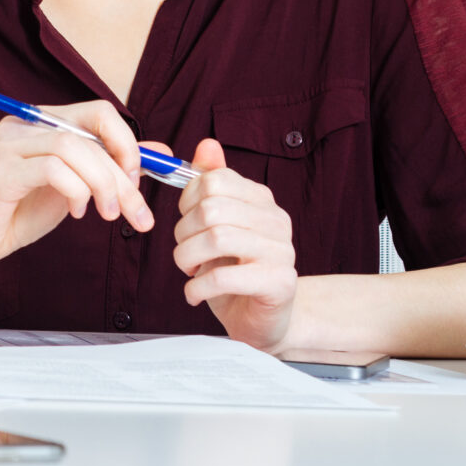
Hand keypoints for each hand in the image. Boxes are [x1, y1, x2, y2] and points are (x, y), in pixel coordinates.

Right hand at [0, 101, 154, 272]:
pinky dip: (75, 191)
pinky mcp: (1, 171)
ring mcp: (9, 145)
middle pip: (91, 134)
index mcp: (42, 123)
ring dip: (103, 185)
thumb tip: (160, 152)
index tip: (137, 179)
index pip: (98, 112)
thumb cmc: (17, 212)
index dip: (127, 142)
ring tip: (107, 215)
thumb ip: (110, 167)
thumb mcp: (75, 188)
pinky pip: (52, 169)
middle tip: (138, 212)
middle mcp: (23, 125)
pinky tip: (76, 212)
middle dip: (124, 176)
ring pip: (74, 148)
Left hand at [173, 138, 298, 350]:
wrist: (266, 321)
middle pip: (212, 208)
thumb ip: (213, 186)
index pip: (214, 181)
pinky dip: (198, 287)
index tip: (186, 224)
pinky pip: (225, 276)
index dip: (187, 202)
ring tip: (189, 272)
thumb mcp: (218, 226)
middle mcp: (276, 220)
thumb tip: (207, 144)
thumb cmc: (236, 272)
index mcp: (262, 201)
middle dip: (183, 234)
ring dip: (188, 259)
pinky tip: (195, 293)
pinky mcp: (279, 283)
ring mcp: (281, 251)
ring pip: (216, 239)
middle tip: (185, 255)